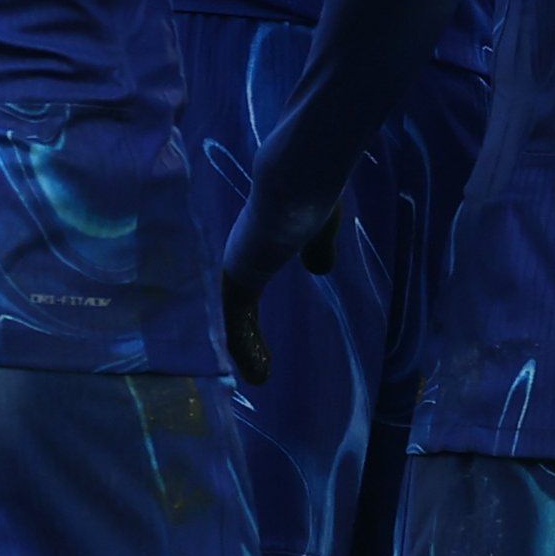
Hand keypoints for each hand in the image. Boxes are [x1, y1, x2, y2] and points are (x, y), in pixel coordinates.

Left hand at [218, 188, 341, 386]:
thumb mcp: (321, 227)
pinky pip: (237, 325)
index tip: (260, 330)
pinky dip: (247, 351)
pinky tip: (259, 374)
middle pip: (235, 303)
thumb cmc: (312, 194)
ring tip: (260, 375)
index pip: (247, 280)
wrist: (298, 180)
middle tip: (256, 359)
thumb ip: (318, 246)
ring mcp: (235, 267)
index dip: (251, 307)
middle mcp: (240, 255)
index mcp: (258, 242)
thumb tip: (321, 268)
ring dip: (245, 347)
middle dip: (243, 333)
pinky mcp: (237, 280)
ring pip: (233, 318)